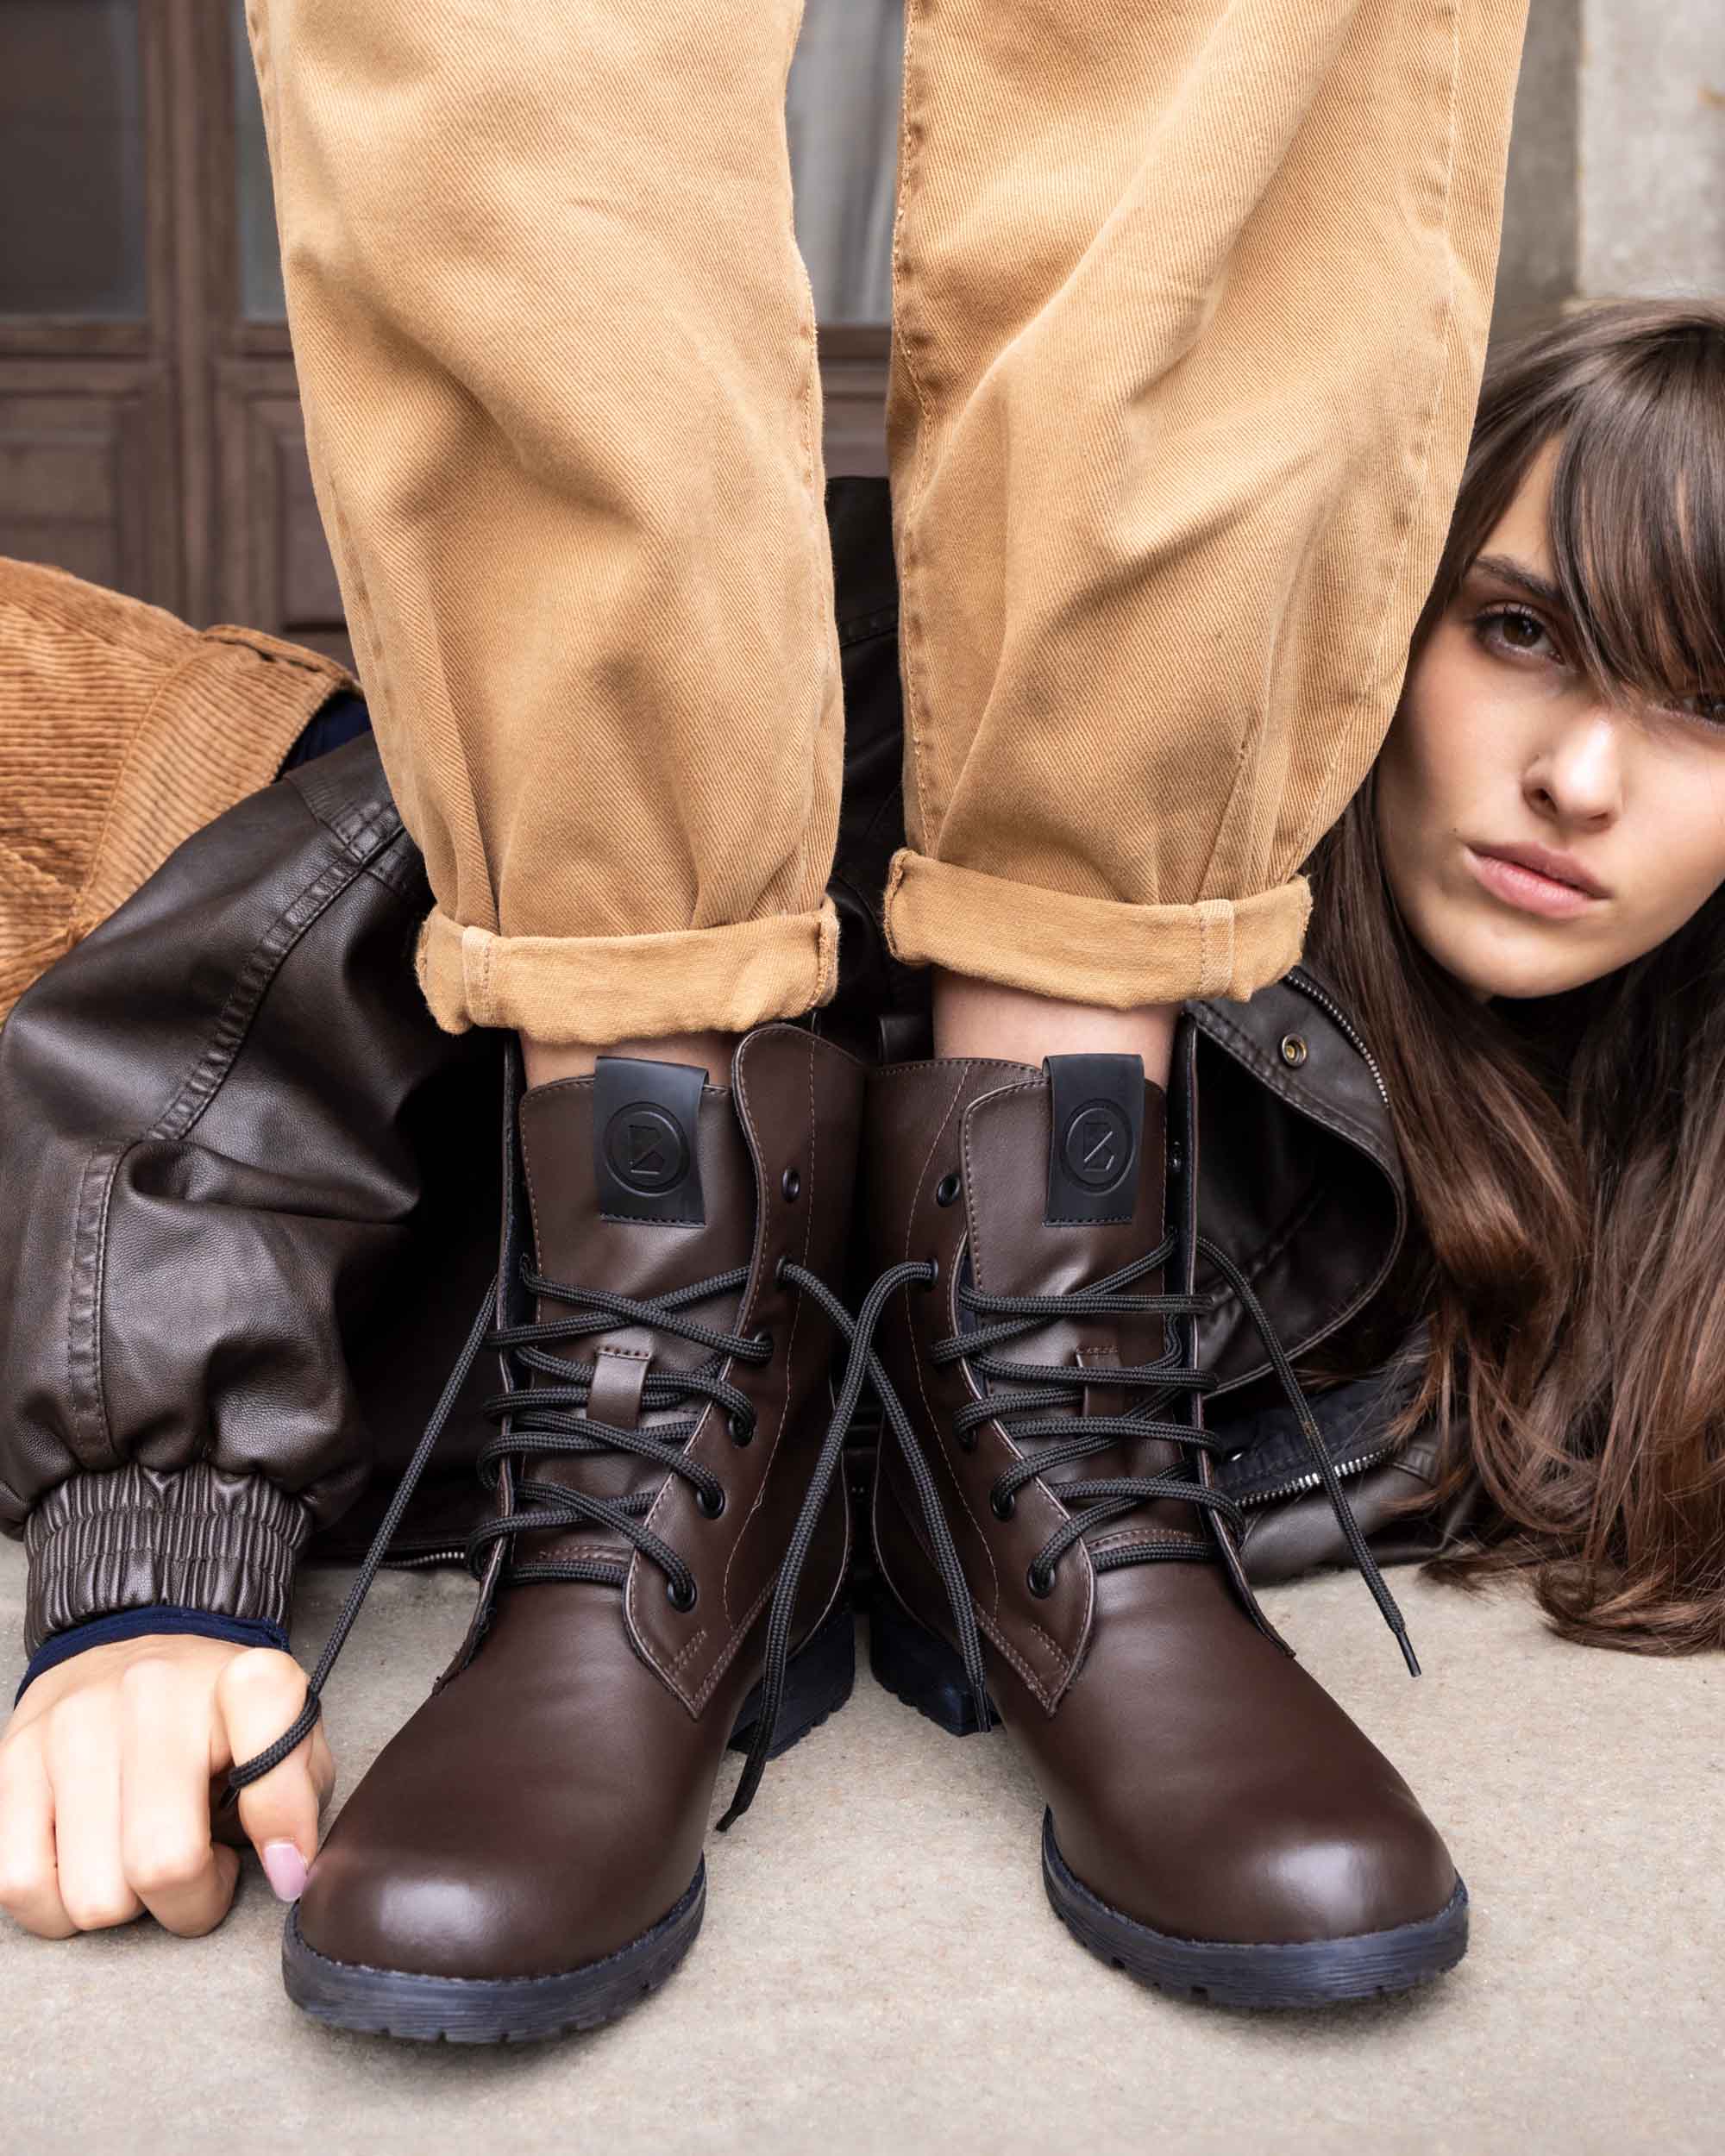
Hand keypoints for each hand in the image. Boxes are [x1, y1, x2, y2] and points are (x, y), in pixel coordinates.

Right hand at [0, 1635, 334, 1938]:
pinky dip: (59, 1908)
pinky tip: (94, 1869)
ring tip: (145, 1859)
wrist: (137, 1647)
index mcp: (240, 1678)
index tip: (283, 1860)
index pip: (273, 1742)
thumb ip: (298, 1799)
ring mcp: (72, 1726)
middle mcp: (151, 1692)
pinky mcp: (12, 1761)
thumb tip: (287, 1871)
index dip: (281, 1824)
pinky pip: (21, 1884)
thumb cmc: (218, 1716)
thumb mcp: (289, 1738)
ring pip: (91, 1894)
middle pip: (162, 1865)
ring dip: (124, 1906)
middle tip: (202, 1868)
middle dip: (191, 1902)